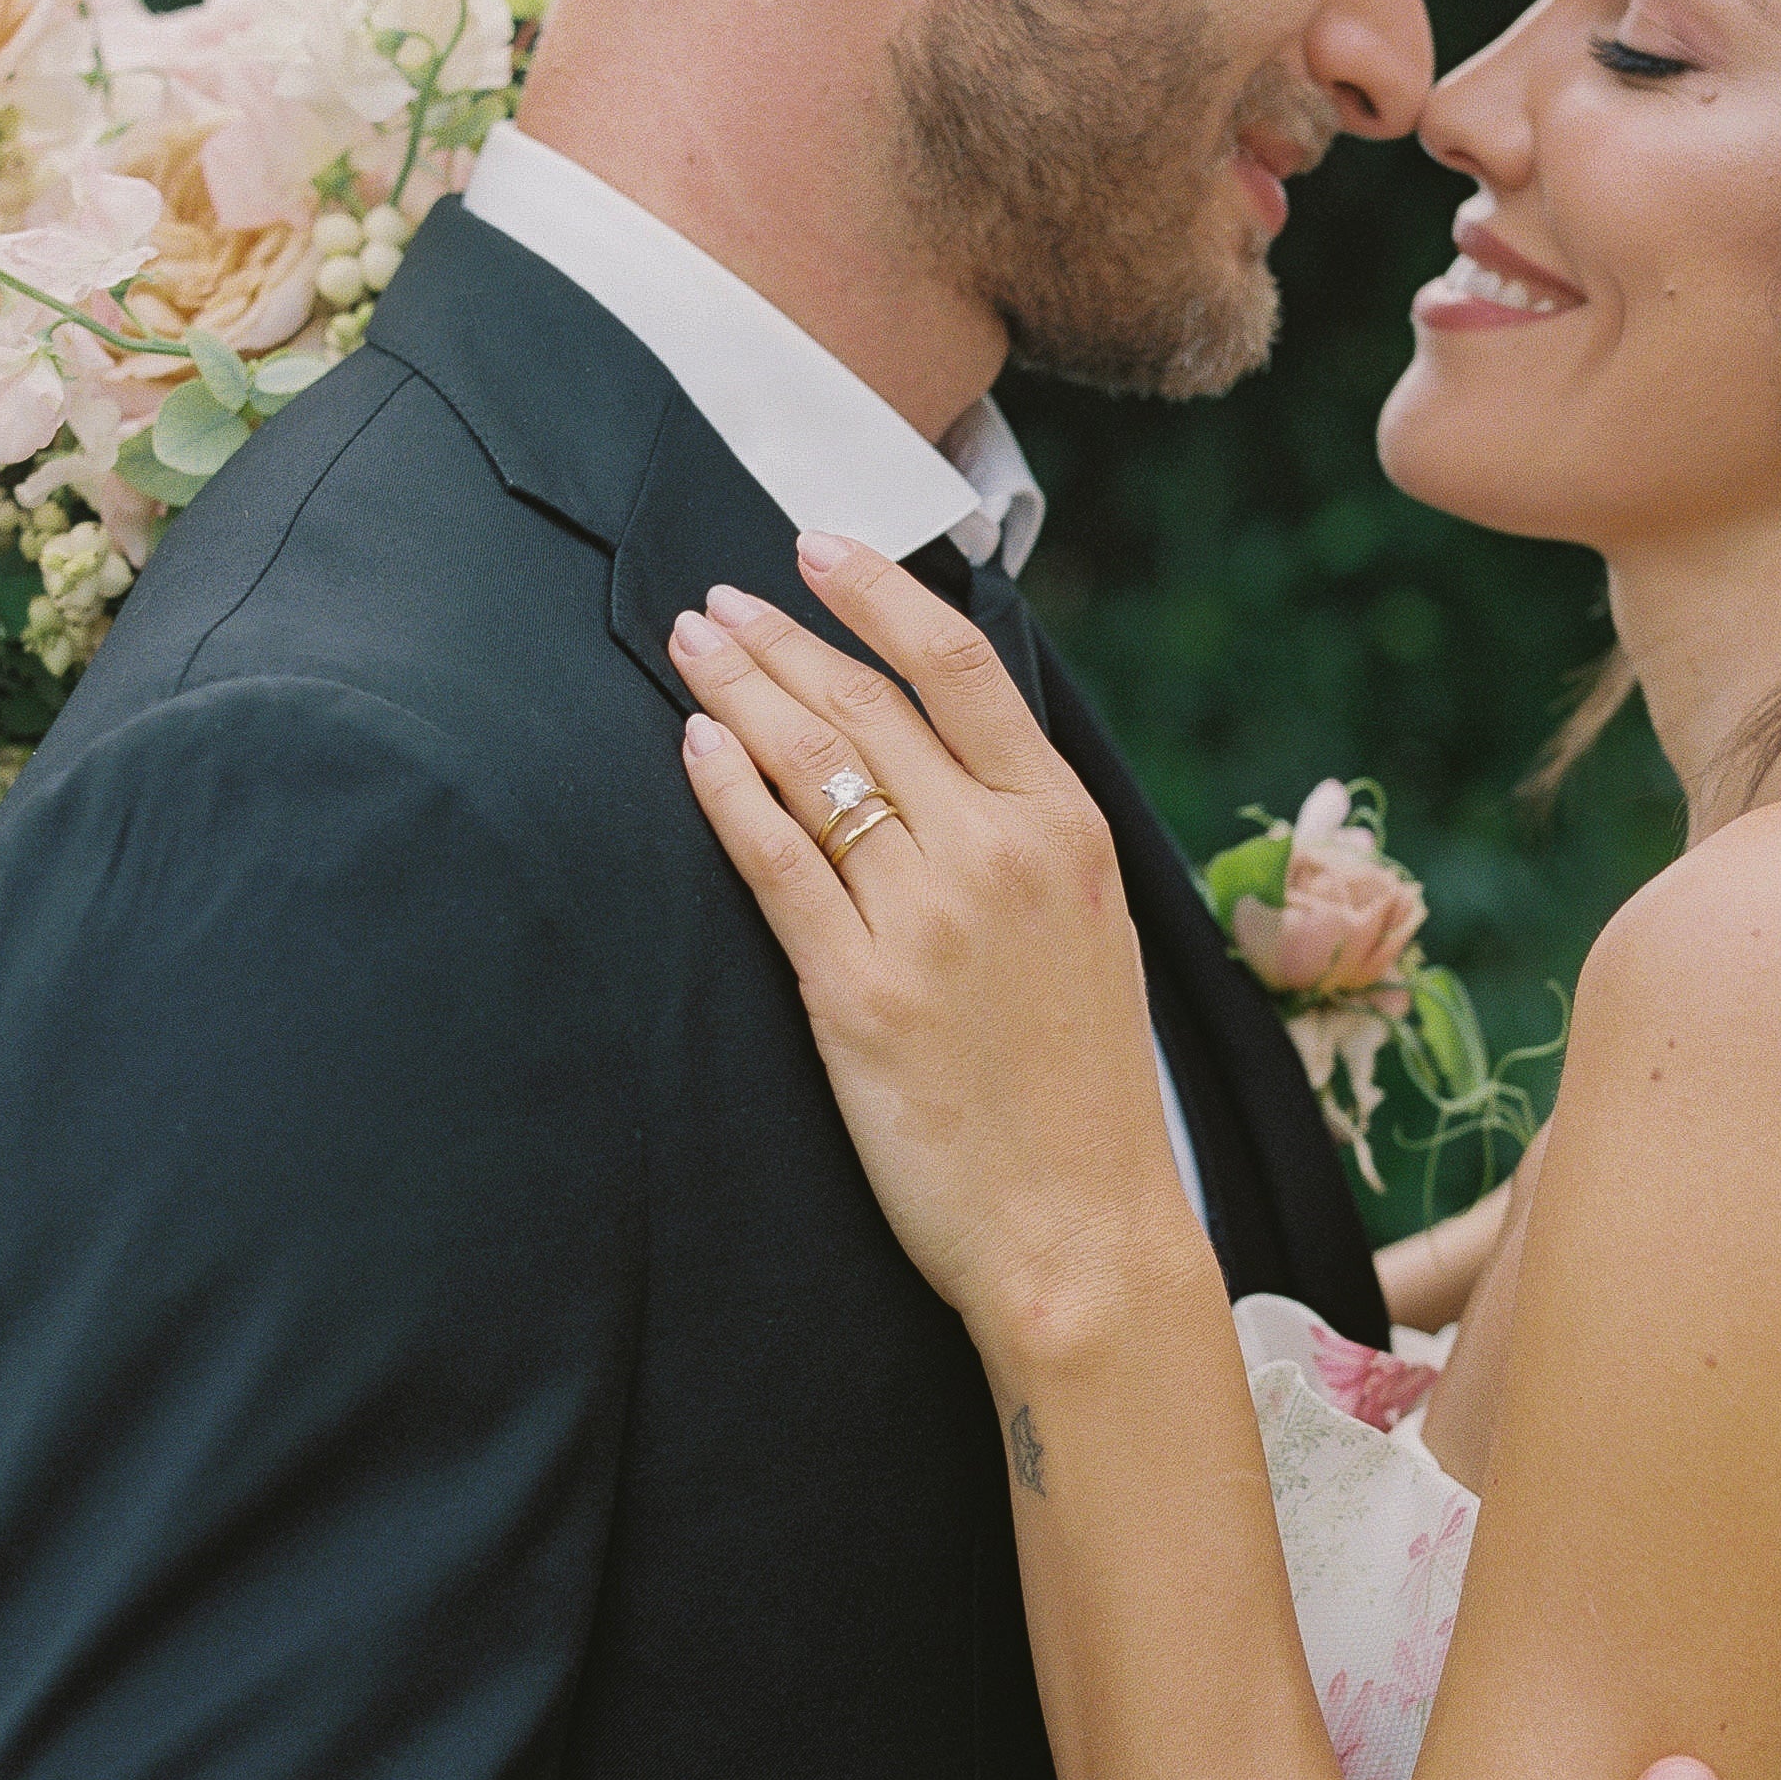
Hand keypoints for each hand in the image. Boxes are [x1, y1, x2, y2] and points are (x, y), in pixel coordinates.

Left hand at [671, 536, 1202, 1339]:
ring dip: (739, 690)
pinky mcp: (857, 993)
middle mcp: (998, 856)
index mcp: (1066, 829)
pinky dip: (727, 791)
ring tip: (690, 646)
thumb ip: (1025, 838)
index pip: (961, 668)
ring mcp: (927, 921)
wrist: (1083, 1233)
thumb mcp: (1090, 932)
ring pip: (813, 767)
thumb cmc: (1083, 1095)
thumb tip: (943, 759)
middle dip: (780, 638)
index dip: (882, 592)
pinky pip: (775, 862)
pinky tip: (694, 746)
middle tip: (717, 600)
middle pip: (867, 706)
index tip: (822, 546)